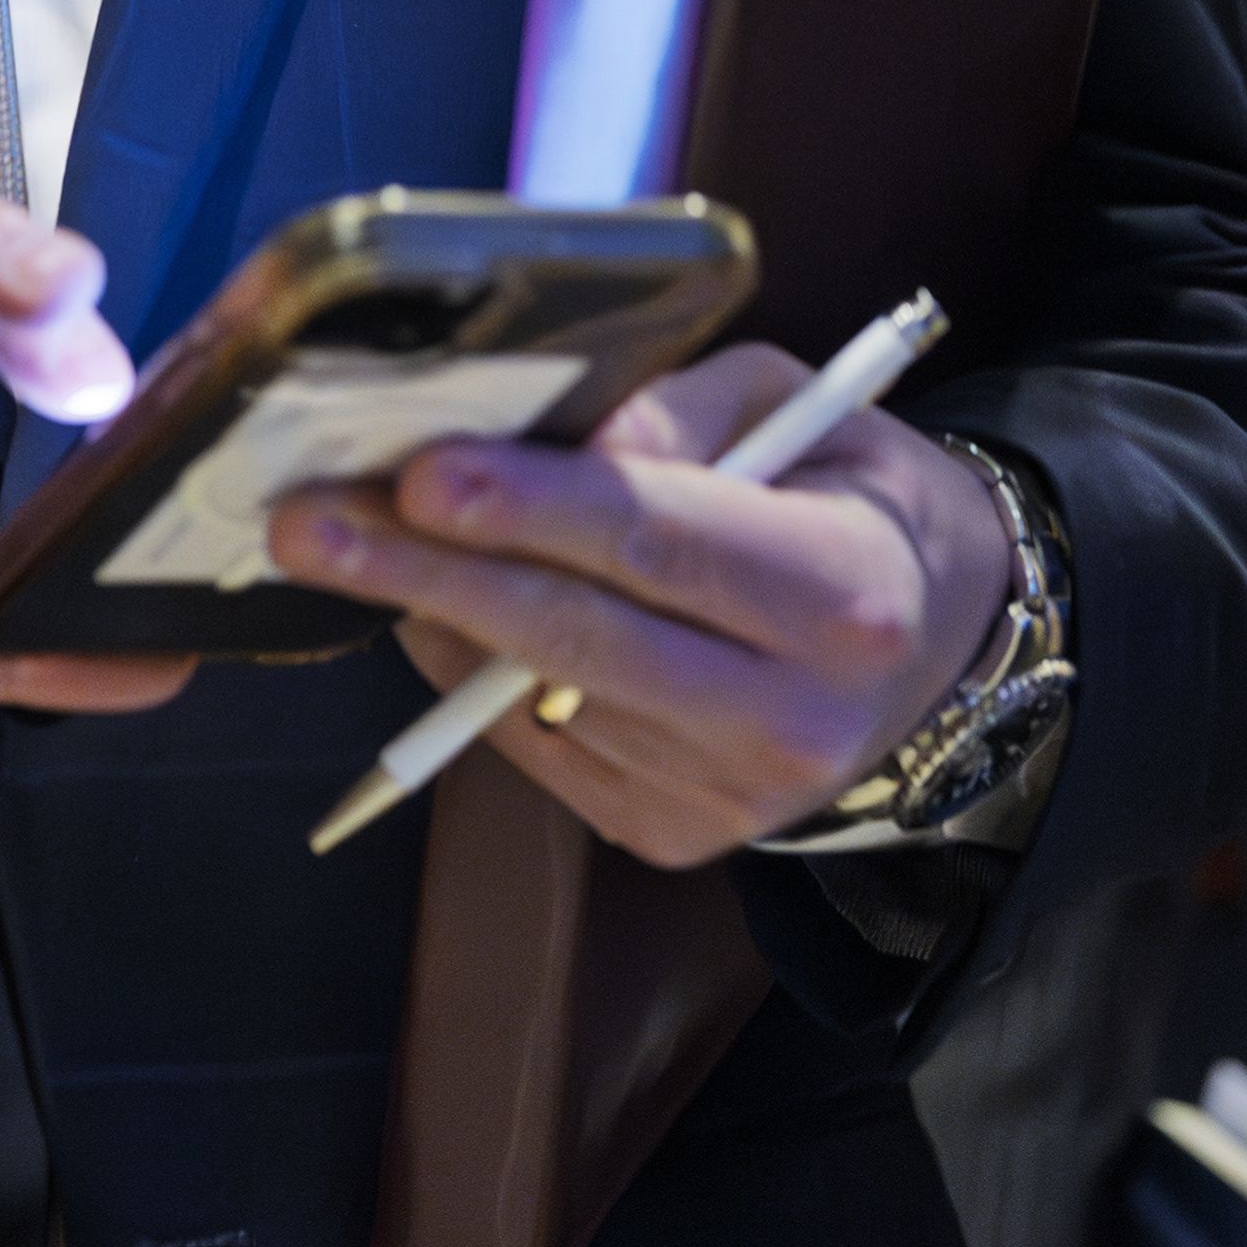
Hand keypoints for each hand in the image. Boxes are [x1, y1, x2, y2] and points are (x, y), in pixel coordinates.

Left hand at [266, 345, 1014, 866]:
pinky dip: (472, 677)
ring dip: (435, 617)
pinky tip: (449, 612)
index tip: (422, 474)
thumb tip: (557, 443)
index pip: (662, 543)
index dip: (534, 510)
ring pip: (541, 697)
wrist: (935, 651)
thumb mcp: (803, 408)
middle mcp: (794, 715)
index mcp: (844, 589)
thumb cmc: (851, 499)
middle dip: (430, 573)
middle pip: (578, 635)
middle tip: (311, 523)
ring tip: (359, 541)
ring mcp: (731, 796)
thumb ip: (682, 411)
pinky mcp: (674, 838)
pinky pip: (536, 748)